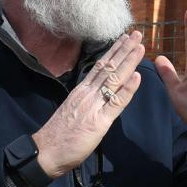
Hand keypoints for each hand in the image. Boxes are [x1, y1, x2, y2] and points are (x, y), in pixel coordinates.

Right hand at [32, 31, 144, 178]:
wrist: (46, 152)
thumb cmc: (59, 135)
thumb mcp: (73, 111)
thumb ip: (87, 101)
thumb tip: (99, 94)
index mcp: (81, 91)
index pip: (100, 66)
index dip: (114, 51)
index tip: (124, 39)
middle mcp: (87, 93)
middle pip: (108, 67)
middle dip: (124, 49)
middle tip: (137, 34)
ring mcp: (93, 105)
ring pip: (114, 79)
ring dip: (129, 62)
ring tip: (140, 46)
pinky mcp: (99, 121)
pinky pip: (116, 102)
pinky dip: (128, 88)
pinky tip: (138, 76)